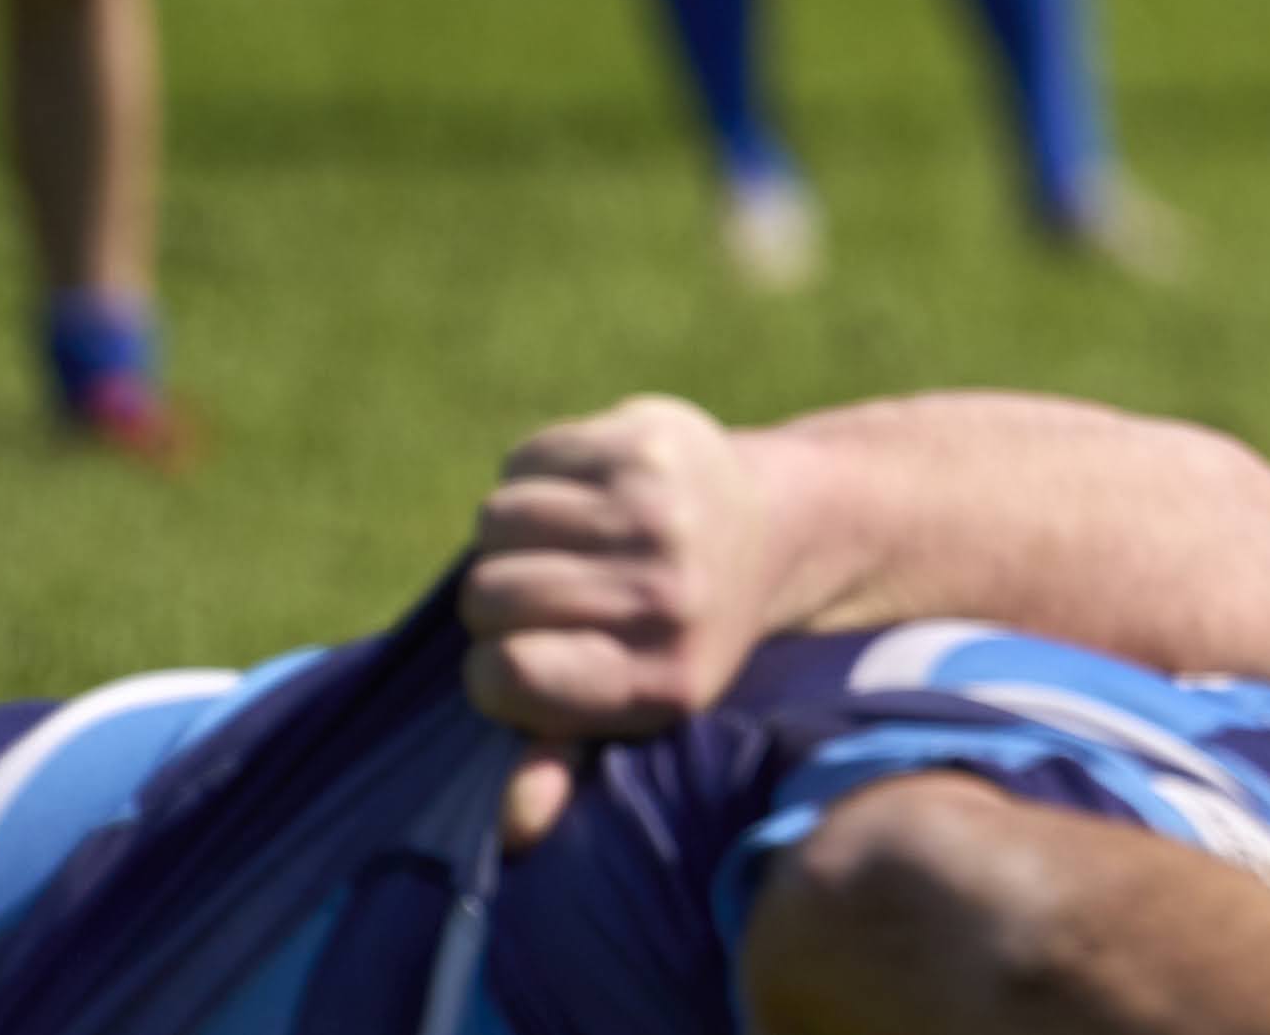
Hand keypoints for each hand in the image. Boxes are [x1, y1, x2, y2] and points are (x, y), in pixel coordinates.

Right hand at [463, 396, 806, 748]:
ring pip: (499, 519)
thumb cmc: (679, 631)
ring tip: (564, 545)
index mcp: (660, 681)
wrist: (778, 528)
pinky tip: (583, 494)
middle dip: (498, 599)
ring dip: (512, 533)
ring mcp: (662, 511)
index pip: (504, 673)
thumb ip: (565, 762)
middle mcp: (667, 596)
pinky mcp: (654, 439)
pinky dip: (535, 474)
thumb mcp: (640, 707)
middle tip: (549, 596)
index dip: (495, 667)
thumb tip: (512, 830)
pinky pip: (528, 458)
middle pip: (491, 595)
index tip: (527, 656)